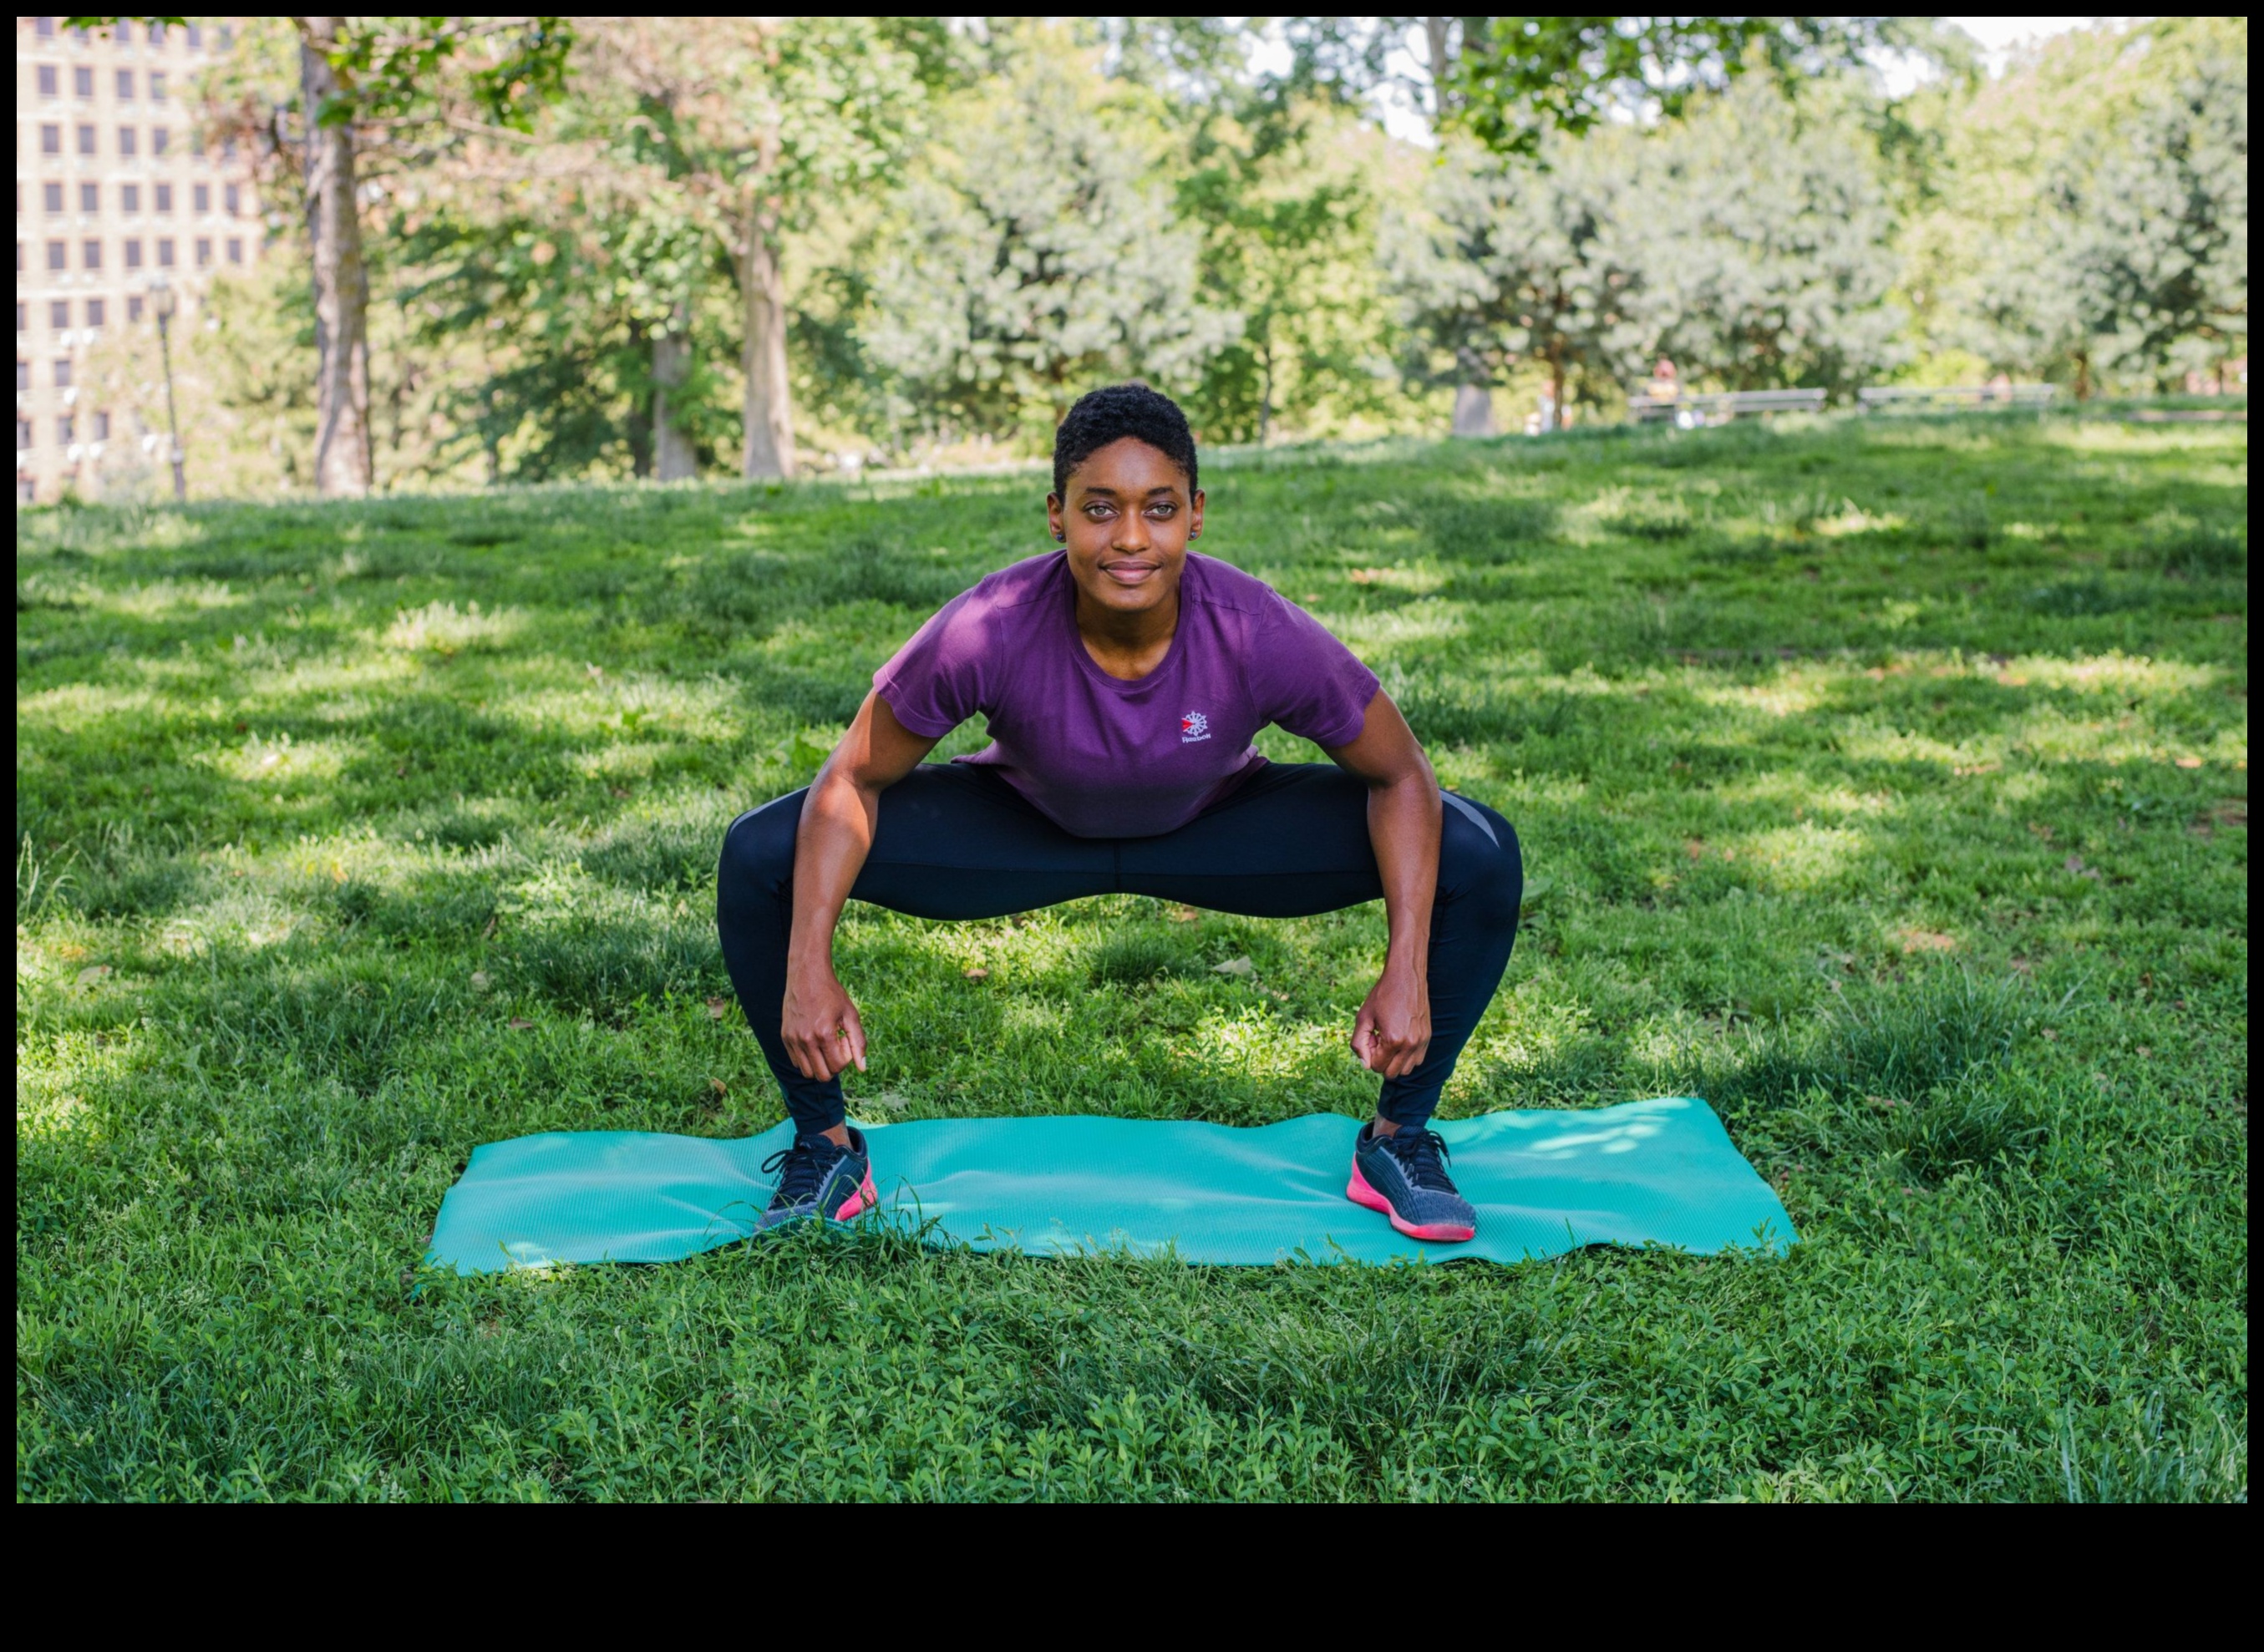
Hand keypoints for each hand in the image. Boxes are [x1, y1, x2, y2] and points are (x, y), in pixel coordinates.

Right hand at [781, 961, 866, 1082]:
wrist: (807, 975)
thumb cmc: (832, 994)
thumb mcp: (851, 1015)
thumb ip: (858, 1043)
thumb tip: (862, 1068)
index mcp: (825, 1034)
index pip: (838, 1067)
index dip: (846, 1059)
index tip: (844, 1041)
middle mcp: (806, 1039)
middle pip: (822, 1076)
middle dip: (833, 1066)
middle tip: (835, 1046)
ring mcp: (793, 1039)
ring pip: (807, 1072)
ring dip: (819, 1064)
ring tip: (824, 1044)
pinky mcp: (785, 1037)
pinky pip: (796, 1062)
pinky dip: (807, 1058)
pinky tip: (813, 1040)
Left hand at [1351, 961, 1430, 1079]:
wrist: (1405, 977)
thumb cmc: (1382, 995)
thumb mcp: (1363, 1018)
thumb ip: (1359, 1044)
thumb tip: (1366, 1066)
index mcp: (1393, 1040)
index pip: (1376, 1067)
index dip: (1369, 1054)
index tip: (1372, 1036)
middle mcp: (1411, 1044)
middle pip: (1391, 1073)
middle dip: (1381, 1060)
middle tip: (1379, 1039)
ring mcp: (1422, 1042)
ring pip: (1405, 1070)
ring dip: (1394, 1060)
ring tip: (1390, 1039)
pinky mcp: (1428, 1037)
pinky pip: (1417, 1060)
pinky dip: (1406, 1056)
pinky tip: (1400, 1038)